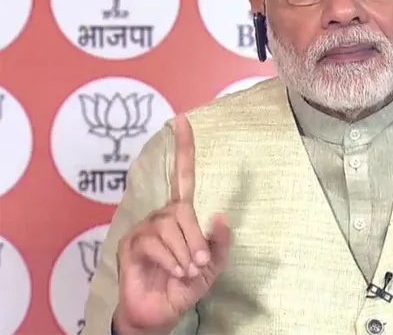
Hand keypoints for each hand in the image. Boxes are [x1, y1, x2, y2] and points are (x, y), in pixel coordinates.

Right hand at [114, 115, 230, 333]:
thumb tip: (219, 215)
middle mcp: (161, 216)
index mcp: (181, 216)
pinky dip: (170, 260)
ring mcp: (144, 228)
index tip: (183, 120)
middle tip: (199, 264)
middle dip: (195, 240)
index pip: (182, 176)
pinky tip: (172, 271)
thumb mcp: (212, 265)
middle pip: (182, 211)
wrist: (161, 313)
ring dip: (184, 253)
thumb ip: (220, 242)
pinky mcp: (130, 243)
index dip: (183, 149)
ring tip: (184, 271)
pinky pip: (155, 242)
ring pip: (170, 227)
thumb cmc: (184, 285)